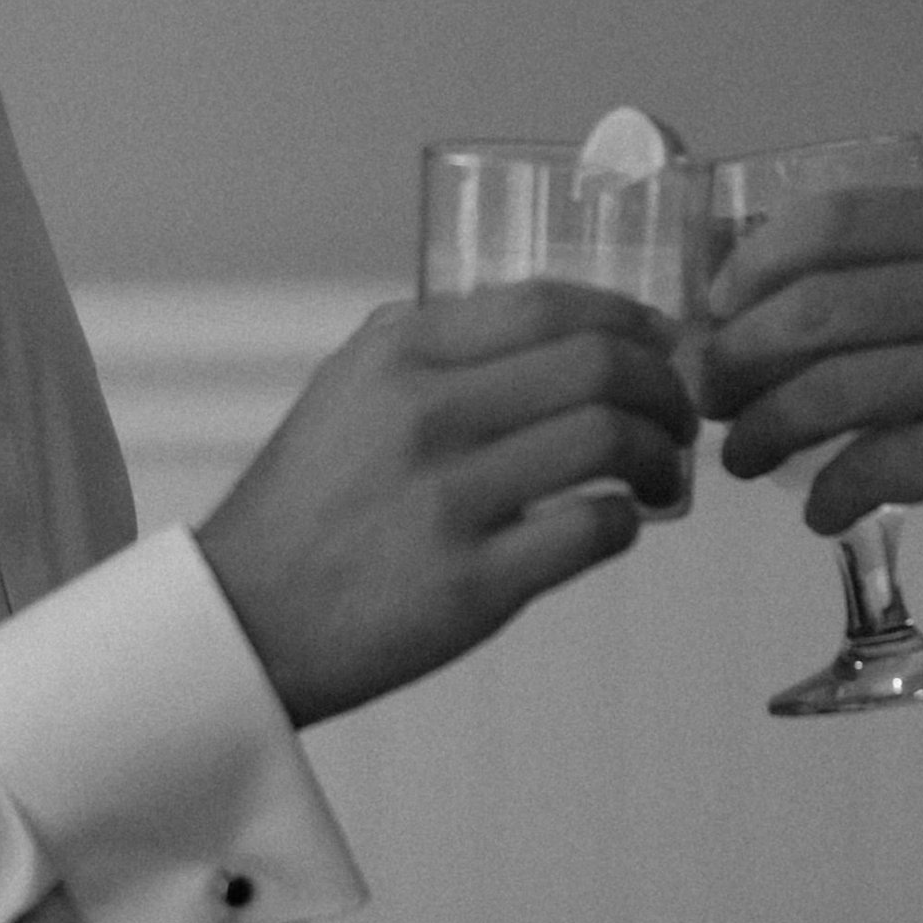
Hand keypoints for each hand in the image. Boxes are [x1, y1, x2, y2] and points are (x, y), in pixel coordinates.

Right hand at [197, 283, 696, 726]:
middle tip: (679, 411)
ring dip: (662, 452)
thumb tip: (546, 321)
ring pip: (611, 439)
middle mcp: (426, 414)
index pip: (549, 304)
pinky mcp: (471, 586)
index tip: (662, 340)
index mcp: (399, 353)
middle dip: (664, 383)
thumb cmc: (308, 501)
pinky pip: (595, 530)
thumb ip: (432, 342)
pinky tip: (621, 523)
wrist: (243, 618)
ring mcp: (450, 501)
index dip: (629, 316)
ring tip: (662, 472)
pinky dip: (629, 521)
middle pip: (600, 363)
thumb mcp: (348, 385)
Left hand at [695, 188, 922, 588]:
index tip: (718, 308)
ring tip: (740, 456)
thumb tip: (751, 305)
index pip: (834, 221)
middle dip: (738, 356)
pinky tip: (817, 510)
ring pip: (828, 390)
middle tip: (708, 395)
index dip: (754, 264)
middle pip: (813, 308)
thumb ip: (905, 284)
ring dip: (762, 430)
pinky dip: (825, 495)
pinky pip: (869, 467)